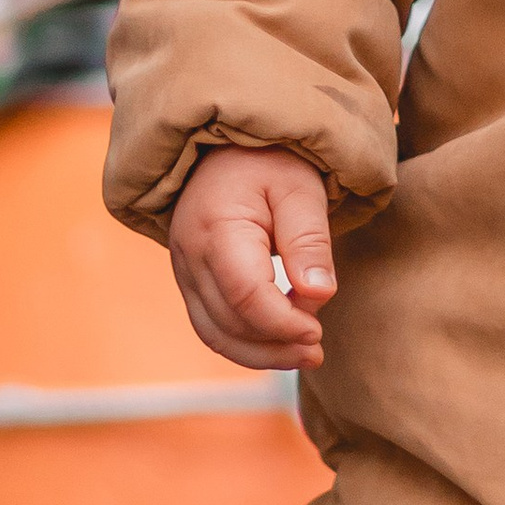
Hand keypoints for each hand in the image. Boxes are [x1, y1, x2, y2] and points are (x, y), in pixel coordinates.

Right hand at [168, 144, 335, 370]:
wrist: (226, 149)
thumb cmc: (269, 163)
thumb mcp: (300, 190)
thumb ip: (309, 241)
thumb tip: (320, 295)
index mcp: (217, 228)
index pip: (246, 295)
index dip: (283, 322)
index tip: (318, 331)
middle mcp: (190, 255)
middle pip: (229, 322)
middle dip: (277, 344)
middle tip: (318, 347)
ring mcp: (184, 271)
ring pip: (215, 333)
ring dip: (260, 354)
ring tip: (305, 355)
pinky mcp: (191, 282)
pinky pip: (211, 326)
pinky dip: (244, 343)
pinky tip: (279, 344)